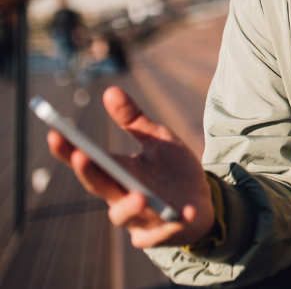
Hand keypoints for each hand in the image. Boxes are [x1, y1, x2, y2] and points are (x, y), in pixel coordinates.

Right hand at [46, 87, 214, 248]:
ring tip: (141, 194)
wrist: (202, 203)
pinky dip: (172, 222)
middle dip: (89, 172)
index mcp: (117, 172)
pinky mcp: (161, 233)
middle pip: (99, 186)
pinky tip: (184, 212)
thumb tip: (110, 90)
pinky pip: (163, 232)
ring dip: (130, 205)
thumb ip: (134, 120)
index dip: (68, 151)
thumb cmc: (173, 171)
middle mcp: (121, 196)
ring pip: (124, 215)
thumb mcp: (158, 140)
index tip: (54, 133)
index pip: (87, 162)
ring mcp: (139, 218)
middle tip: (81, 155)